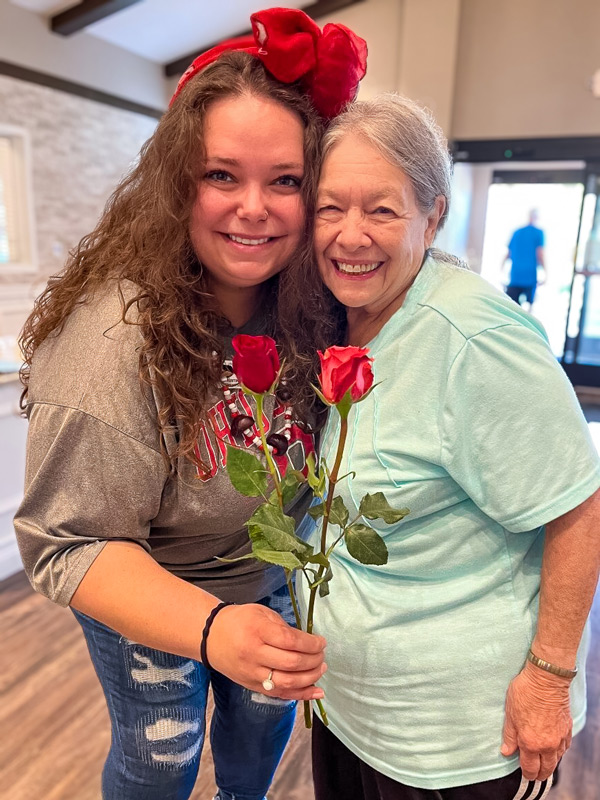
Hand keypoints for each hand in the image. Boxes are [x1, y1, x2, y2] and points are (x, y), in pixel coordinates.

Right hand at [205, 602, 326, 700]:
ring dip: (310, 678)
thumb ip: (284, 628)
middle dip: (314, 661)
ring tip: (321, 669)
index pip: (290, 641)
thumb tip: (308, 643)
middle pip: (291, 663)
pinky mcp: (252, 686)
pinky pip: (280, 694)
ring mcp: (252, 673)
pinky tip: (316, 692)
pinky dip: (301, 695)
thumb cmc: (239, 621)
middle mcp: (254, 654)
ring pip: (287, 683)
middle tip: (322, 655)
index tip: (321, 642)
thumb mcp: (262, 614)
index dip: (311, 644)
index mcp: (257, 631)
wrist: (211, 637)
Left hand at [501, 662, 572, 780]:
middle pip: (546, 769)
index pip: (530, 768)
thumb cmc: (525, 694)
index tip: (525, 773)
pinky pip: (565, 748)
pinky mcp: (567, 729)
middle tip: (535, 773)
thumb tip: (507, 752)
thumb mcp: (510, 714)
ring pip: (557, 760)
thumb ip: (510, 736)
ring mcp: (559, 738)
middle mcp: (547, 745)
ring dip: (550, 763)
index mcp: (530, 743)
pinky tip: (554, 748)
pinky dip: (559, 752)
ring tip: (543, 762)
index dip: (527, 773)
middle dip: (539, 773)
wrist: (546, 680)